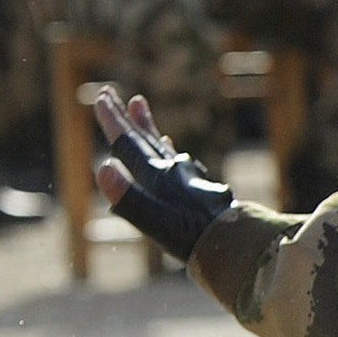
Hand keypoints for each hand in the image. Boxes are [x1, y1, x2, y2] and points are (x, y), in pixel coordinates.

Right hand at [90, 90, 235, 261]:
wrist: (237, 244)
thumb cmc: (192, 237)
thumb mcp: (154, 220)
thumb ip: (127, 196)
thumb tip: (103, 166)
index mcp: (158, 176)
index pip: (129, 144)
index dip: (113, 122)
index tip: (101, 97)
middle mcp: (173, 170)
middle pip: (143, 138)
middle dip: (124, 117)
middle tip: (108, 93)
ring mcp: (188, 176)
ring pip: (160, 144)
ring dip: (145, 125)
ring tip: (137, 105)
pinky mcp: (200, 187)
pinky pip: (177, 159)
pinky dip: (166, 148)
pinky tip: (167, 144)